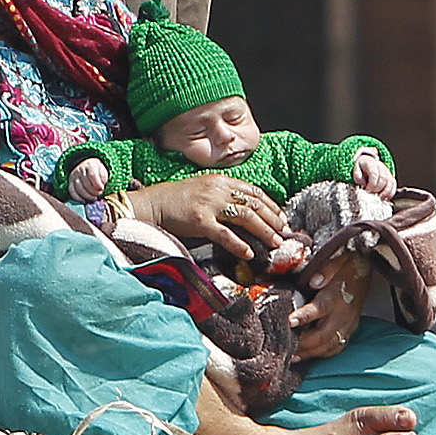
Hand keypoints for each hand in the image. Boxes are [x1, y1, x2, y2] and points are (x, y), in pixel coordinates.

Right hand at [66, 155, 108, 199]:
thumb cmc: (96, 170)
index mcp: (90, 165)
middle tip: (99, 194)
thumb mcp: (102, 170)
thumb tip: (100, 187)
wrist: (85, 165)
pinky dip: (78, 198)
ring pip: (79, 189)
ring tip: (94, 198)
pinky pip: (72, 192)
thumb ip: (103, 178)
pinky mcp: (70, 182)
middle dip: (94, 191)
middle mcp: (80, 170)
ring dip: (87, 196)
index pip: (92, 175)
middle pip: (86, 183)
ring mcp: (74, 176)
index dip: (97, 184)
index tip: (102, 188)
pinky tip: (84, 200)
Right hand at [124, 173, 283, 263]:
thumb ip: (223, 196)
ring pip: (246, 217)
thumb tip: (245, 212)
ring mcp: (209, 204)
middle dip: (273, 220)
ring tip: (275, 243)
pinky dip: (239, 245)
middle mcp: (218, 189)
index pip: (254, 191)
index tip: (282, 218)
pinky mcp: (199, 221)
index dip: (271, 205)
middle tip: (285, 234)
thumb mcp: (203, 190)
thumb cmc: (175, 199)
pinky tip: (249, 254)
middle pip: (254, 204)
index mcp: (221, 181)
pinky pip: (225, 234)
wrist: (151, 204)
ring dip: (264, 231)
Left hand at [288, 251, 371, 360]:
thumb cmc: (348, 263)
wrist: (366, 269)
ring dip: (309, 352)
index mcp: (339, 295)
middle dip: (303, 342)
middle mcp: (344, 313)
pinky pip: (336, 347)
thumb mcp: (338, 258)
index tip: (289, 321)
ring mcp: (348, 324)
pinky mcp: (350, 330)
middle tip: (284, 345)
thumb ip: (326, 269)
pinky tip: (306, 355)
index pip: (321, 308)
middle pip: (323, 334)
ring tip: (290, 356)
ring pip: (329, 345)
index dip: (305, 316)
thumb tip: (313, 281)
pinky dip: (321, 354)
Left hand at [350, 147, 394, 194]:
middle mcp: (381, 167)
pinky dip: (391, 192)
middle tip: (372, 194)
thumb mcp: (356, 171)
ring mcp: (387, 172)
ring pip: (390, 182)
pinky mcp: (390, 177)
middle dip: (378, 188)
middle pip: (383, 178)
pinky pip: (394, 185)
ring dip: (386, 192)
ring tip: (380, 197)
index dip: (372, 184)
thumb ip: (358, 178)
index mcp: (371, 164)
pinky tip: (386, 198)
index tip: (367, 190)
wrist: (367, 162)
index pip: (374, 174)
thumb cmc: (361, 169)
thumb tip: (364, 184)